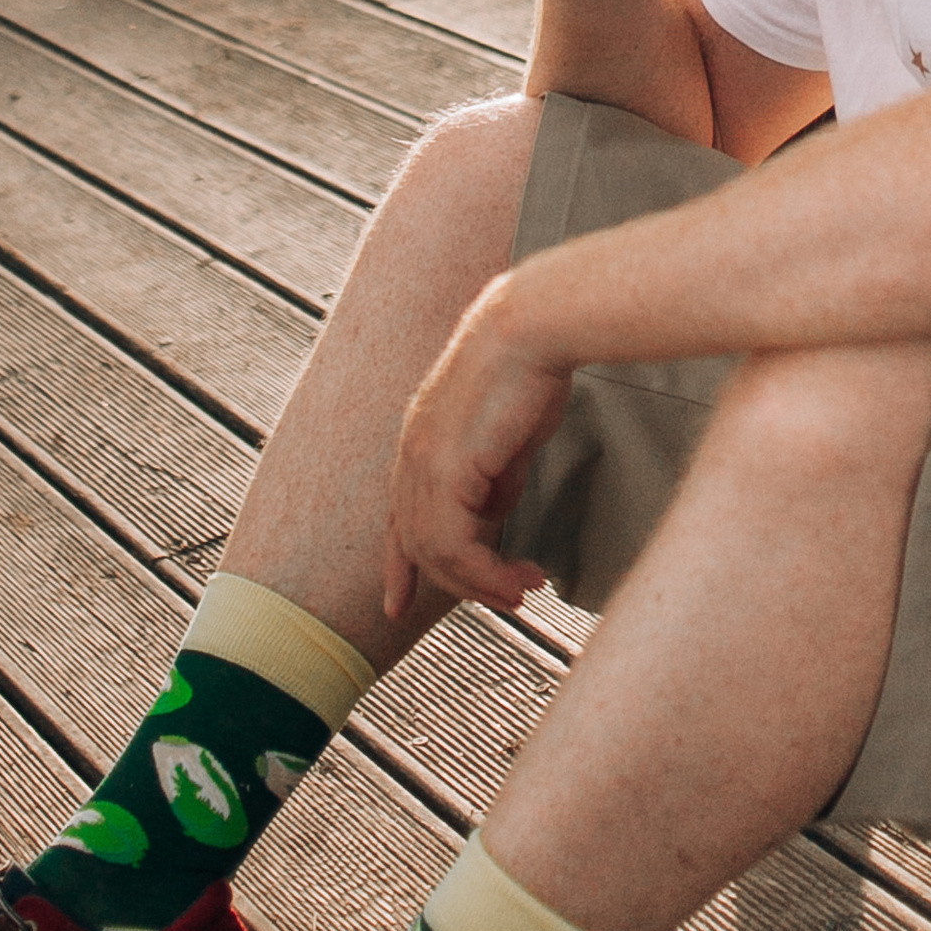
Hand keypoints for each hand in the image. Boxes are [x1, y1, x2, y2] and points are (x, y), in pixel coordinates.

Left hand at [383, 281, 570, 619]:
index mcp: (420, 442)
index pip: (398, 517)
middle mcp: (412, 455)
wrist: (533, 327)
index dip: (398, 566)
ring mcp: (423, 462)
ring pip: (434, 551)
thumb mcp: (509, 436)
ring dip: (481, 582)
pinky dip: (486, 571)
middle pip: (416, 544)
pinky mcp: (445, 468)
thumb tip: (497, 511)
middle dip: (461, 583)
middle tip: (509, 597)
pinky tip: (518, 575)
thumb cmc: (531, 367)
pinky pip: (455, 544)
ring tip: (521, 591)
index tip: (398, 603)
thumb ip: (497, 476)